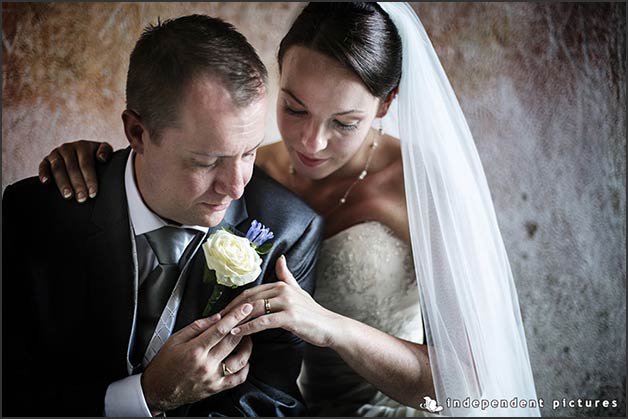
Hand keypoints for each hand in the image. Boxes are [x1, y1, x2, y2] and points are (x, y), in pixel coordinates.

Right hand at [38, 140, 112, 201]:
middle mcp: (68, 148)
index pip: (86, 164)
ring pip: (58, 168)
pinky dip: (43, 174)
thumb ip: (106, 151)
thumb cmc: (96, 156)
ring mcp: (56, 153)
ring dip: (62, 183)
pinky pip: (43, 166)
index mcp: (83, 146)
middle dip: (78, 184)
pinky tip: (46, 183)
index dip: (90, 179)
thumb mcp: (104, 150)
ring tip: (68, 196)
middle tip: (82, 198)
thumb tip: (101, 158)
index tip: (93, 193)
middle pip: (72, 168)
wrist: (84, 153)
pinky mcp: (46, 160)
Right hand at [141, 303, 253, 413]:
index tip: (245, 308)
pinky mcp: (216, 388)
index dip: (235, 317)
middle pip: (233, 342)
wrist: (158, 390)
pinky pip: (238, 378)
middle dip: (244, 326)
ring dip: (247, 346)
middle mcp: (206, 365)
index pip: (220, 329)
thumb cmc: (165, 364)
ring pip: (240, 360)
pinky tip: (244, 359)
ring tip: (246, 337)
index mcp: (195, 350)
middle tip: (249, 318)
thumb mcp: (175, 340)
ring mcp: (213, 378)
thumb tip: (216, 317)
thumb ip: (197, 327)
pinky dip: (245, 367)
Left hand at [221, 256, 337, 347]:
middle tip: (216, 320)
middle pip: (249, 299)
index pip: (251, 291)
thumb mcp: (298, 291)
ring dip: (236, 319)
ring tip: (222, 328)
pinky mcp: (289, 317)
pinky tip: (237, 333)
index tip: (222, 310)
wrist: (330, 326)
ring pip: (254, 309)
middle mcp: (282, 290)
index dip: (234, 301)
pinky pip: (263, 322)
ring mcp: (286, 303)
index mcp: (281, 284)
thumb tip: (281, 258)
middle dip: (231, 309)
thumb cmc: (312, 313)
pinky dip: (248, 328)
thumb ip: (286, 276)